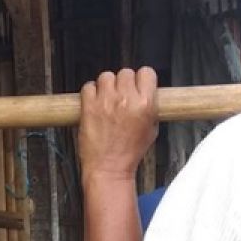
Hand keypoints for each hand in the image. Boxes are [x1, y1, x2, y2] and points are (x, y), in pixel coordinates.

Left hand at [78, 67, 158, 182]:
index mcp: (146, 103)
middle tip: (120, 96)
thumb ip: (150, 107)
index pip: (146, 72)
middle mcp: (126, 99)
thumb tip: (146, 93)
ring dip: (106, 86)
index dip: (141, 79)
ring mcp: (106, 102)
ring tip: (106, 99)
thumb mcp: (151, 129)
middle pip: (125, 72)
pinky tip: (93, 103)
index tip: (136, 85)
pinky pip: (88, 87)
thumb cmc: (129, 152)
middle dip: (123, 83)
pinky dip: (90, 92)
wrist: (109, 168)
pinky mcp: (89, 107)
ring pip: (106, 76)